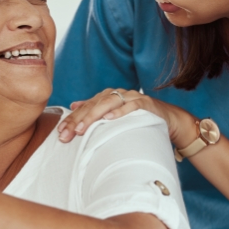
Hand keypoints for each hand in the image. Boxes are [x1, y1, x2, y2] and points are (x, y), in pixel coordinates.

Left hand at [56, 88, 195, 145]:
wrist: (167, 118)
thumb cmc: (138, 119)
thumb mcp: (114, 115)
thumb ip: (95, 109)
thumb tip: (73, 105)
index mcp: (107, 97)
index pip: (85, 107)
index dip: (72, 119)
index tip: (60, 133)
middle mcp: (117, 94)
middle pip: (93, 105)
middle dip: (78, 120)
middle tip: (67, 134)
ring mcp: (130, 97)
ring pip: (108, 103)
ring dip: (94, 116)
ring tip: (82, 129)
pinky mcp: (144, 103)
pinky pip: (130, 106)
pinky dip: (120, 112)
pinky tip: (109, 119)